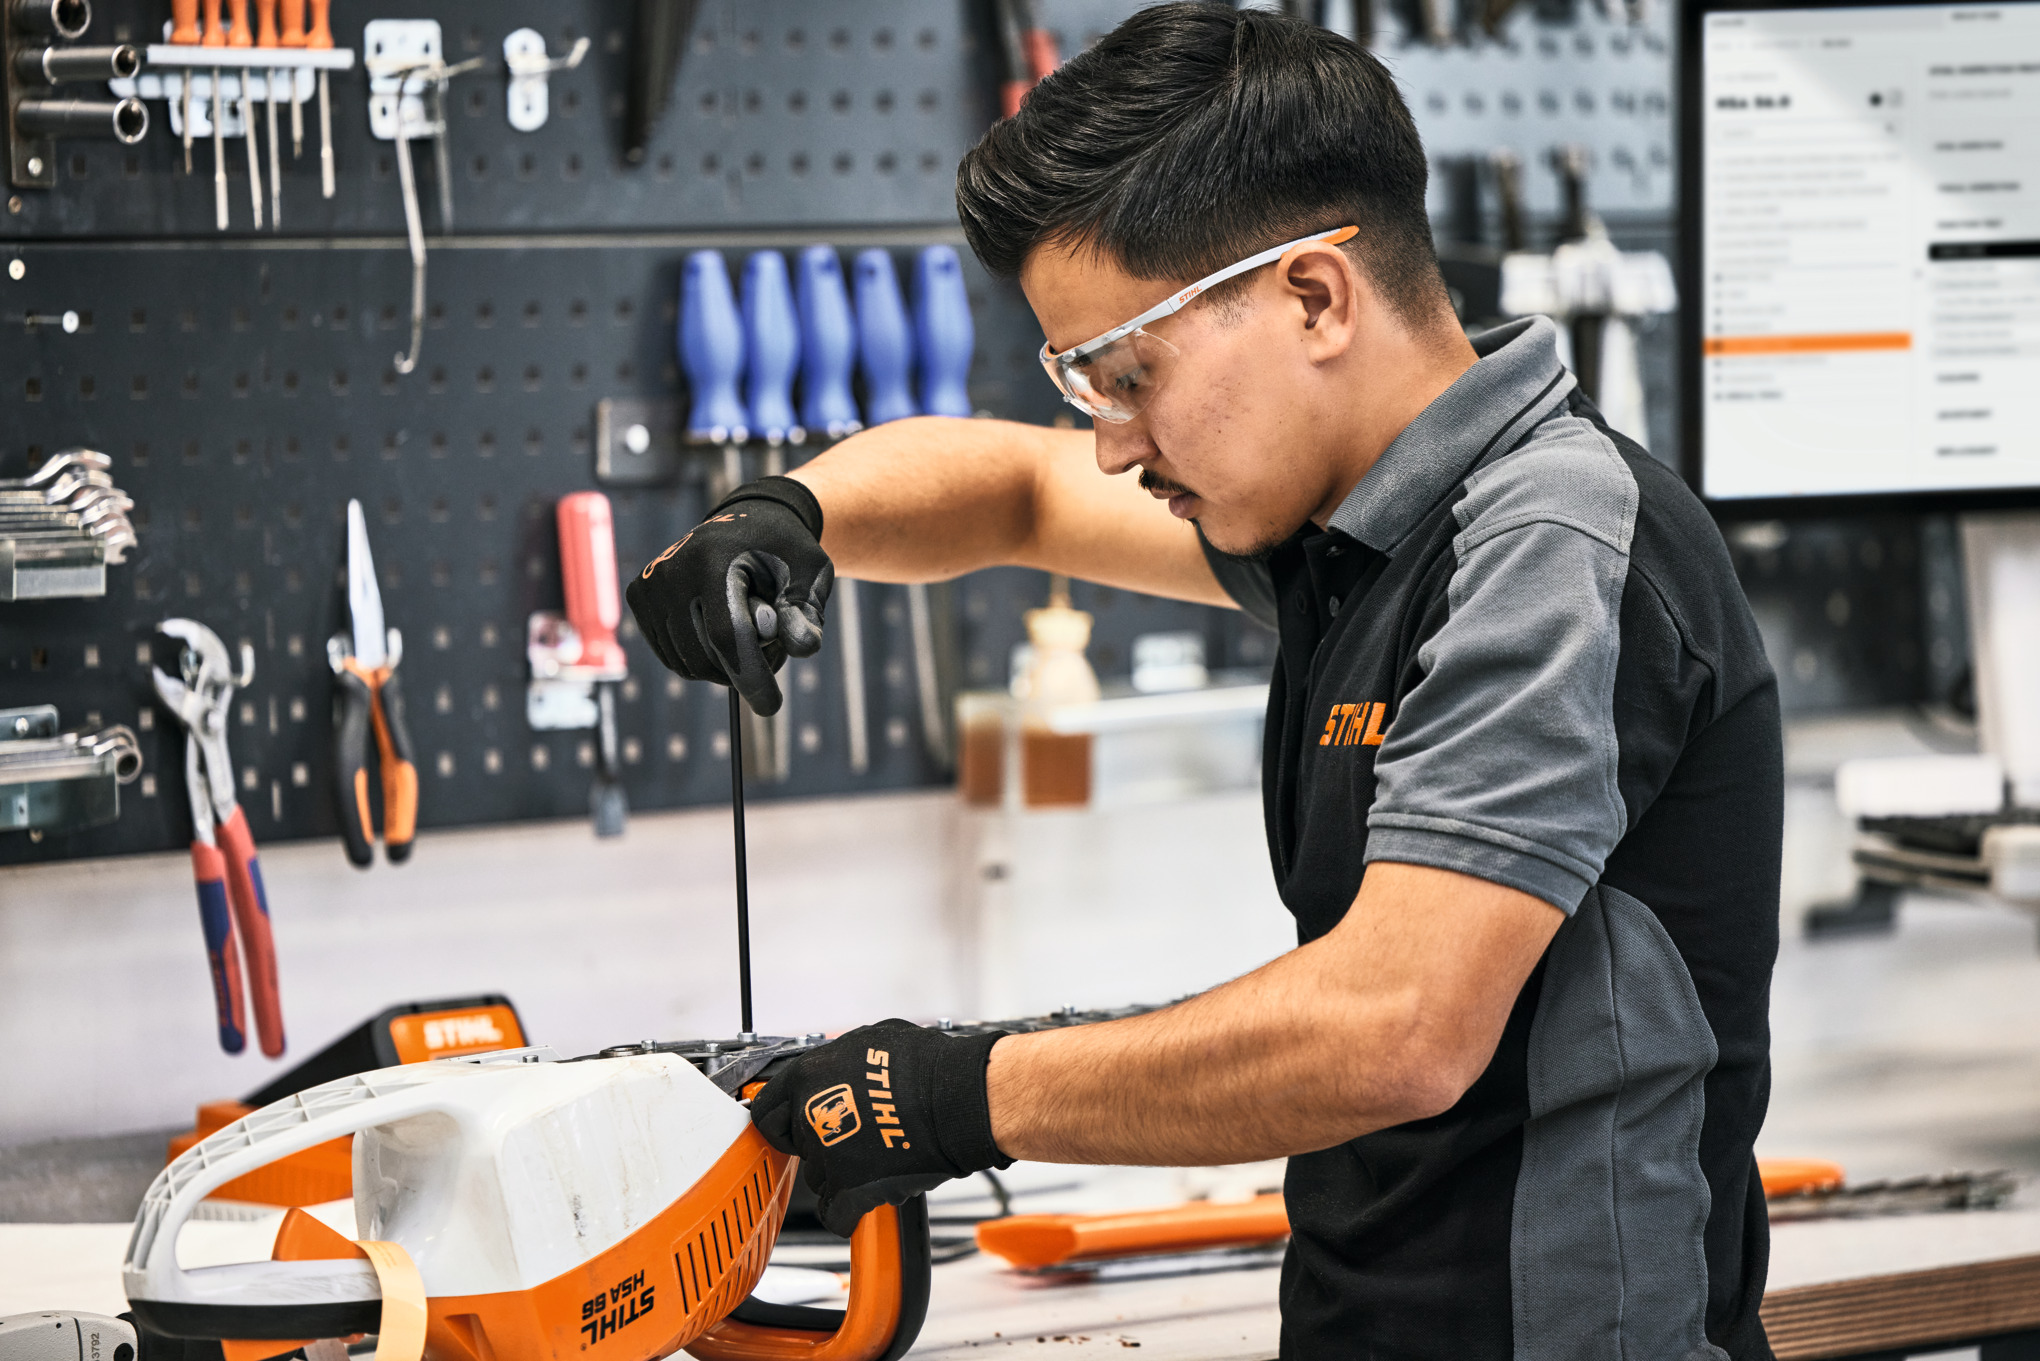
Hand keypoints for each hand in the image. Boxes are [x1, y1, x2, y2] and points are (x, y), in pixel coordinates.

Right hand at [625, 477, 833, 715]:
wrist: (747, 519)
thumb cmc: (785, 552)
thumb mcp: (810, 575)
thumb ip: (806, 613)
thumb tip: (804, 649)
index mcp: (714, 561)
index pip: (726, 635)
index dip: (750, 676)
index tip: (771, 706)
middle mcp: (672, 571)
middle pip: (705, 656)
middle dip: (745, 668)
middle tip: (771, 646)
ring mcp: (650, 584)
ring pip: (687, 663)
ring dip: (724, 666)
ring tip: (748, 634)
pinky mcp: (639, 596)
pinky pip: (672, 656)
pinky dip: (701, 659)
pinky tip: (721, 632)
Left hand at [751, 1019, 1009, 1236]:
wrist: (958, 1098)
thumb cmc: (926, 1066)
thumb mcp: (870, 1041)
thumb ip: (837, 1061)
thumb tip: (834, 1066)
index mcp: (807, 1077)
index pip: (766, 1111)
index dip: (782, 1122)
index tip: (792, 1129)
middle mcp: (810, 1117)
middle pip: (797, 1147)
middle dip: (819, 1147)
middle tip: (849, 1140)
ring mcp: (827, 1157)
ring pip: (818, 1180)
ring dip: (840, 1175)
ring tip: (875, 1160)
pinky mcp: (851, 1190)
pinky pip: (836, 1214)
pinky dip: (850, 1212)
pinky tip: (868, 1198)